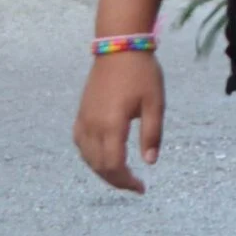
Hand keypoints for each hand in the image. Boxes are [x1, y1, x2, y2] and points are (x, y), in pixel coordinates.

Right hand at [74, 51, 164, 193]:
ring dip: (102, 171)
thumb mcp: (155, 103)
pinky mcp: (80, 114)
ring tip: (122, 175)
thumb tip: (150, 162)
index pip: (113, 165)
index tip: (142, 188)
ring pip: (87, 158)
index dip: (126, 181)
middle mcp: (92, 126)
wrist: (119, 47)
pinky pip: (81, 144)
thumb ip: (152, 134)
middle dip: (116, 180)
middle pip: (98, 166)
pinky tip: (103, 158)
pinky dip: (91, 157)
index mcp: (111, 125)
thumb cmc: (142, 73)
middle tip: (135, 185)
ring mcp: (83, 120)